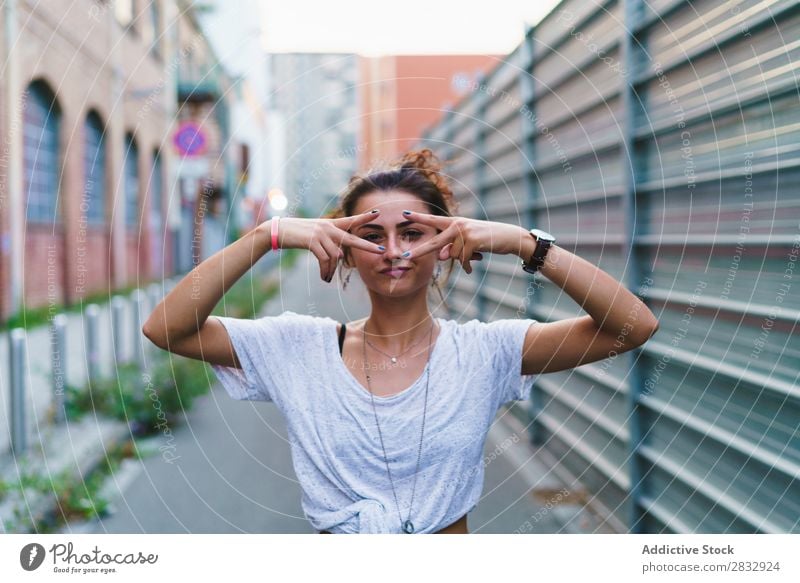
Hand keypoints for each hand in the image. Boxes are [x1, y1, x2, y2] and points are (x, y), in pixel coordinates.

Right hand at [271, 210, 385, 281]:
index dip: (364, 218)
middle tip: (381, 251)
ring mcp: (321, 233)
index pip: (351, 220)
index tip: (378, 214)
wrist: (278, 231)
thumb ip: (329, 242)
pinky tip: (323, 277)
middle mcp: (328, 227)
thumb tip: (340, 256)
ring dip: (331, 270)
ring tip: (327, 278)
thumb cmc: (297, 234)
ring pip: (335, 256)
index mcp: (330, 224)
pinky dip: (325, 271)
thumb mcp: (316, 235)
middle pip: (352, 239)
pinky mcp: (313, 241)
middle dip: (367, 246)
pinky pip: (325, 260)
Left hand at [398, 210, 524, 273]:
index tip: (403, 214)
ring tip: (474, 254)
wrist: (508, 237)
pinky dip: (468, 265)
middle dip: (419, 251)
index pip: (433, 220)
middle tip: (404, 257)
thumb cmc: (485, 240)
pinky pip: (463, 260)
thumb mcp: (466, 243)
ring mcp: (464, 231)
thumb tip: (441, 257)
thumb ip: (451, 248)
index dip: (418, 218)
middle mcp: (457, 224)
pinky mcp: (472, 240)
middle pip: (434, 243)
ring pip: (452, 256)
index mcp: (454, 223)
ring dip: (462, 260)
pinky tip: (475, 263)